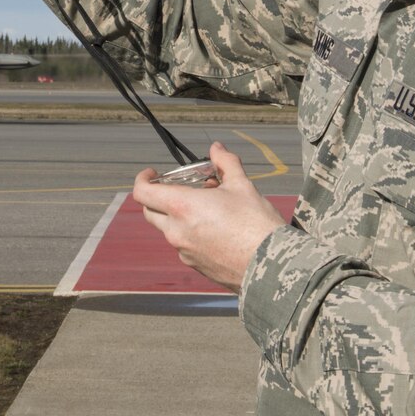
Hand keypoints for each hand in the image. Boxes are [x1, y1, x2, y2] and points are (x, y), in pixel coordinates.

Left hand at [133, 141, 287, 290]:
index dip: (142, 179)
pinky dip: (191, 234)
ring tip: (207, 208)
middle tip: (179, 189)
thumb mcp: (242, 185)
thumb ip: (225, 163)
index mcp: (182, 207)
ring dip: (178, 216)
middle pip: (150, 212)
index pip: (142, 193)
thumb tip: (217, 148)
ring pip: (169, 230)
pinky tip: (216, 229)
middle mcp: (176, 232)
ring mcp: (184, 252)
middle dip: (158, 198)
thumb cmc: (256, 224)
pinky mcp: (196, 266)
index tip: (153, 173)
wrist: (272, 268)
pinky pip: (184, 246)